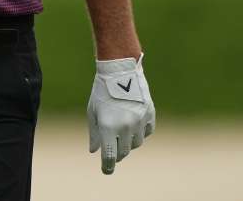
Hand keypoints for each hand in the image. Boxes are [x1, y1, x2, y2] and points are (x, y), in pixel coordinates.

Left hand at [87, 53, 154, 174]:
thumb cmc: (102, 92)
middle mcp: (125, 127)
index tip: (106, 170)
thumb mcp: (93, 112)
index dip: (107, 167)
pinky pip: (146, 132)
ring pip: (136, 143)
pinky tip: (133, 124)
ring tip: (121, 130)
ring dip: (129, 142)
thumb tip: (95, 151)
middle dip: (117, 152)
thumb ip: (95, 134)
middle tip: (112, 147)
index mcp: (108, 127)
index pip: (109, 156)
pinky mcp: (149, 115)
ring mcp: (139, 121)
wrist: (120, 71)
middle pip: (124, 152)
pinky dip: (140, 132)